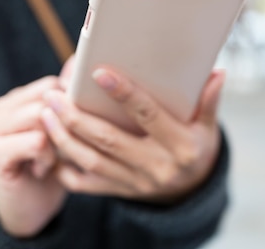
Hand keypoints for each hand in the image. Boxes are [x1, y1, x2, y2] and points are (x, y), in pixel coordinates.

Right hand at [0, 76, 67, 237]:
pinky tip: (41, 170)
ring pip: (41, 116)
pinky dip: (47, 157)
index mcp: (14, 101)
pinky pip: (36, 141)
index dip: (71, 105)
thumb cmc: (53, 167)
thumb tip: (75, 60)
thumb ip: (67, 97)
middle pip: (47, 97)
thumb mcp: (65, 129)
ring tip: (50, 159)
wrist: (31, 210)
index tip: (74, 128)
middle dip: (64, 123)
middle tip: (61, 148)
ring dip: (57, 141)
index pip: (51, 84)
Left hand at [40, 68, 224, 202]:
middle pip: (110, 140)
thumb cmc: (198, 147)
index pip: (149, 115)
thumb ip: (209, 101)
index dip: (124, 94)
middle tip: (55, 94)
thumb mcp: (208, 127)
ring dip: (65, 138)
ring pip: (93, 161)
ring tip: (46, 113)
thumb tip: (218, 73)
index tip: (99, 73)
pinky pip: (87, 184)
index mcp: (181, 146)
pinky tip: (50, 147)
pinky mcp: (122, 191)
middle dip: (77, 117)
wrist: (192, 188)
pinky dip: (65, 168)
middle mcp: (158, 166)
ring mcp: (138, 183)